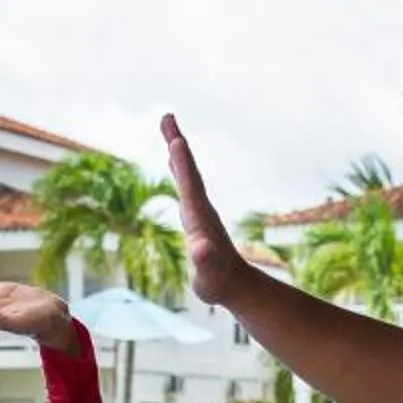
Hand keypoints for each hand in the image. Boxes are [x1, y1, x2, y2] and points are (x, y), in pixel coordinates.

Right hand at [159, 113, 244, 306]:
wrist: (235, 285)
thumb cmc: (218, 282)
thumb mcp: (208, 275)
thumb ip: (205, 261)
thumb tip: (200, 250)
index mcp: (200, 217)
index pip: (190, 186)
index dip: (182, 165)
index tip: (176, 140)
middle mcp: (201, 207)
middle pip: (188, 170)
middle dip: (177, 143)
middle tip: (167, 116)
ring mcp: (199, 209)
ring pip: (186, 173)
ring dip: (176, 150)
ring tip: (168, 129)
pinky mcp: (196, 214)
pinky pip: (184, 183)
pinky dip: (178, 166)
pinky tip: (172, 159)